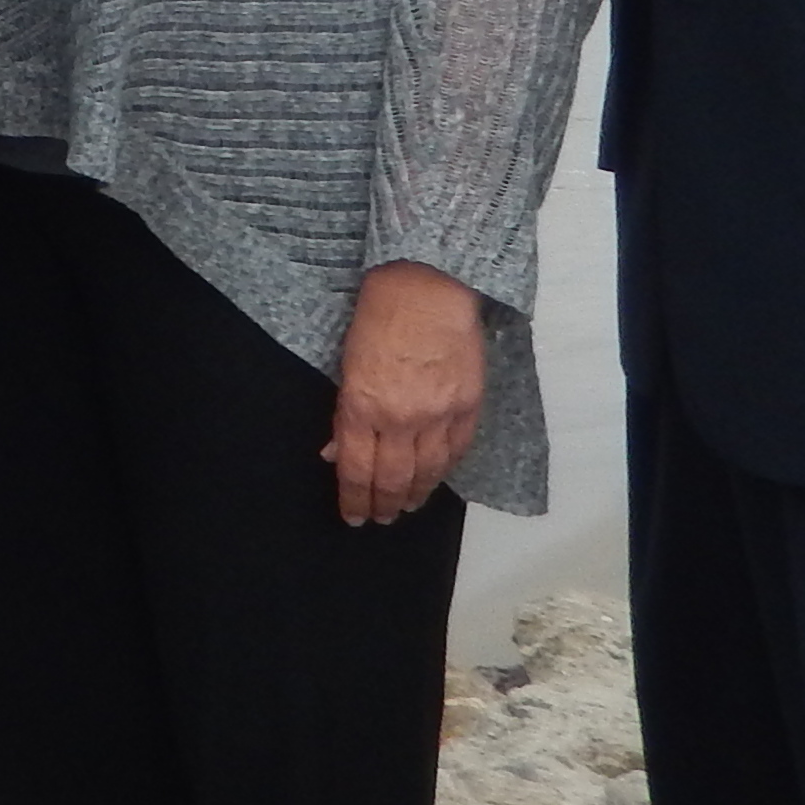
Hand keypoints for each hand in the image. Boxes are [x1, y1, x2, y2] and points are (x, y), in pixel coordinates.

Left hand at [327, 261, 484, 525]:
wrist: (427, 286)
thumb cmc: (377, 317)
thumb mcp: (345, 365)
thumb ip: (344, 415)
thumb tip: (336, 454)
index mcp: (363, 407)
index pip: (357, 471)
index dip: (354, 499)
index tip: (353, 516)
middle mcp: (402, 418)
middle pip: (393, 478)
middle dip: (384, 504)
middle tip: (381, 518)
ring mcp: (439, 413)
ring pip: (429, 471)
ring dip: (416, 494)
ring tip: (407, 506)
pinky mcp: (468, 404)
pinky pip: (458, 449)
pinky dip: (447, 469)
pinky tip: (437, 478)